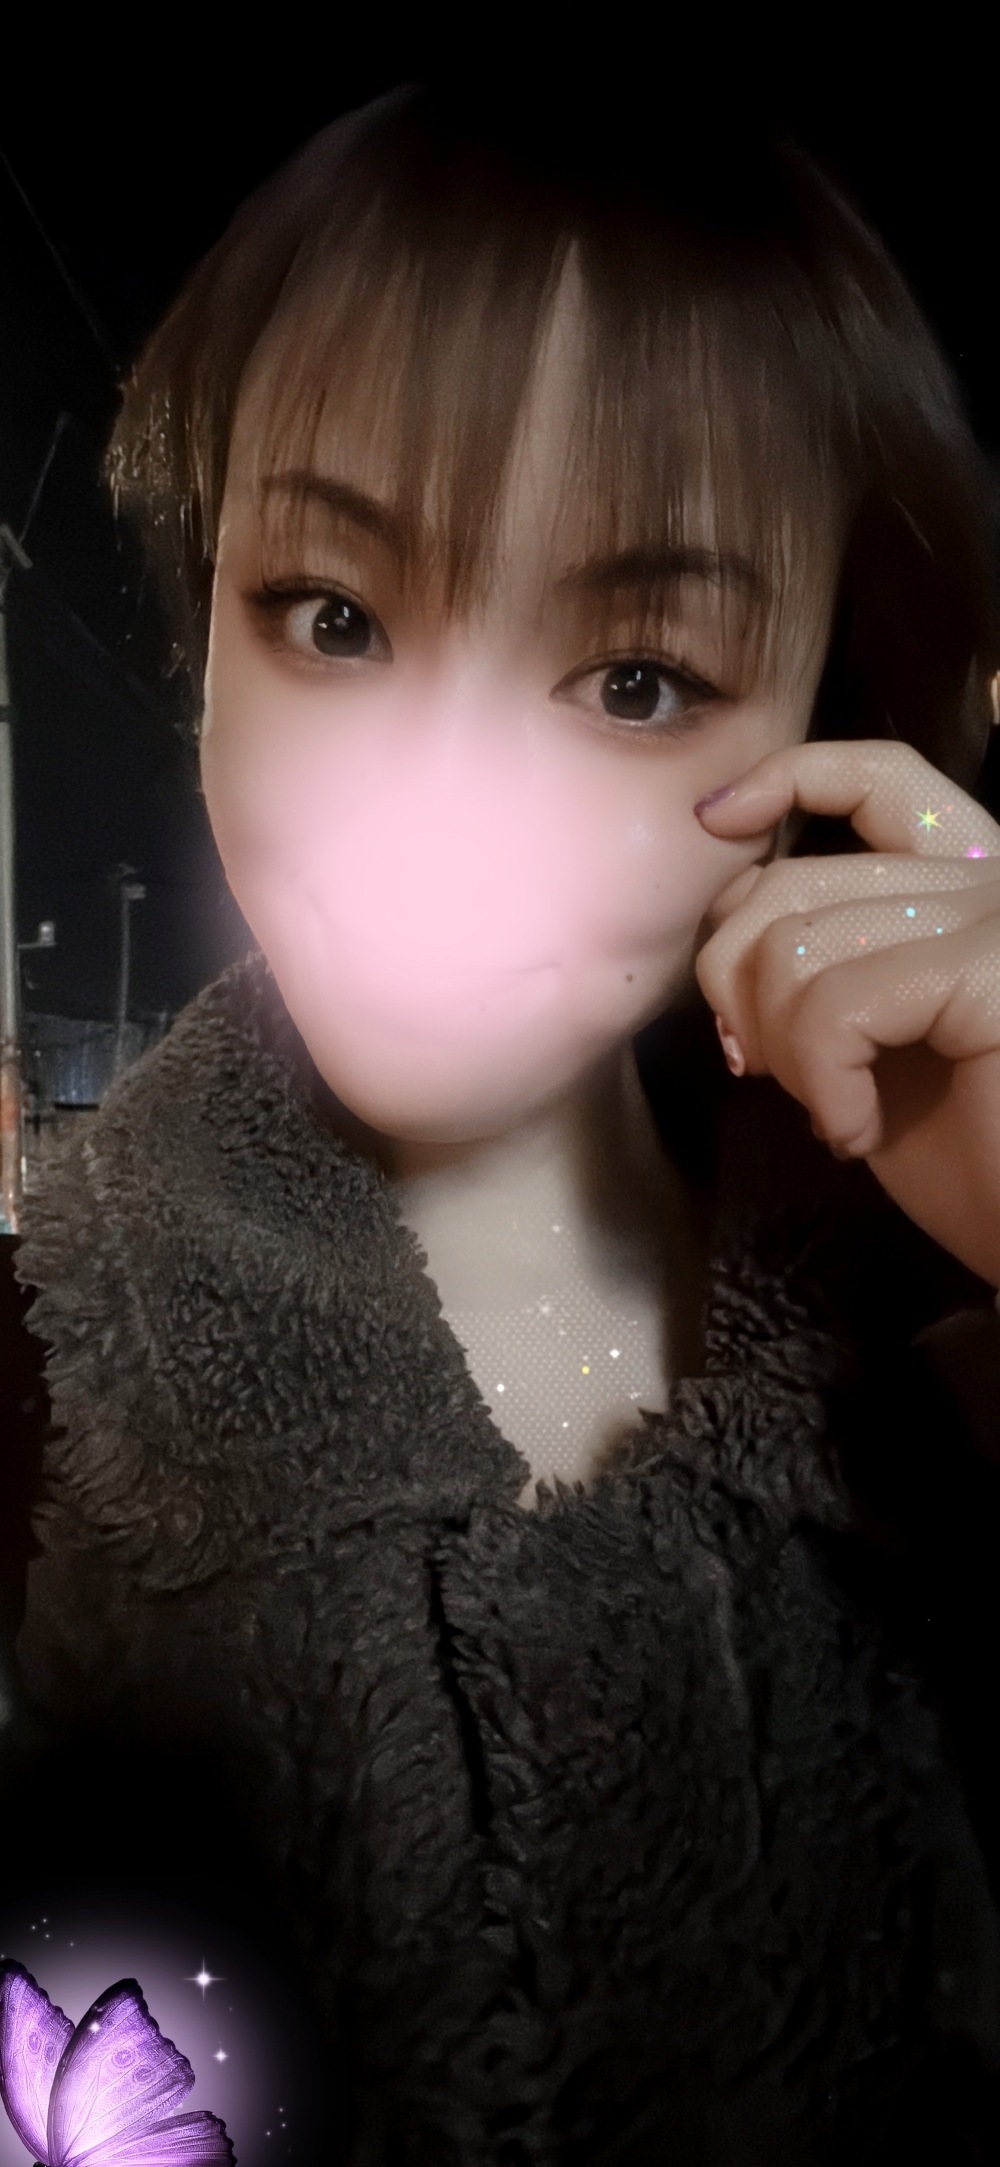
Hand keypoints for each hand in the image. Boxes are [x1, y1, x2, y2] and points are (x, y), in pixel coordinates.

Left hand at [694, 738, 999, 1287]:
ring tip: (836, 1113)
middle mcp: (993, 883)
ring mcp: (997, 919)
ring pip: (795, 945)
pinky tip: (856, 1134)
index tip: (716, 818)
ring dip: (785, 1051)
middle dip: (738, 985)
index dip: (789, 778)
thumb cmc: (976, 1169)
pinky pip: (836, 1005)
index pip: (880, 779)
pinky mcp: (991, 969)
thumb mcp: (873, 1049)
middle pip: (793, 881)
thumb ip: (824, 964)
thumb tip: (727, 922)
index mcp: (970, 886)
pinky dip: (822, 1082)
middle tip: (769, 1072)